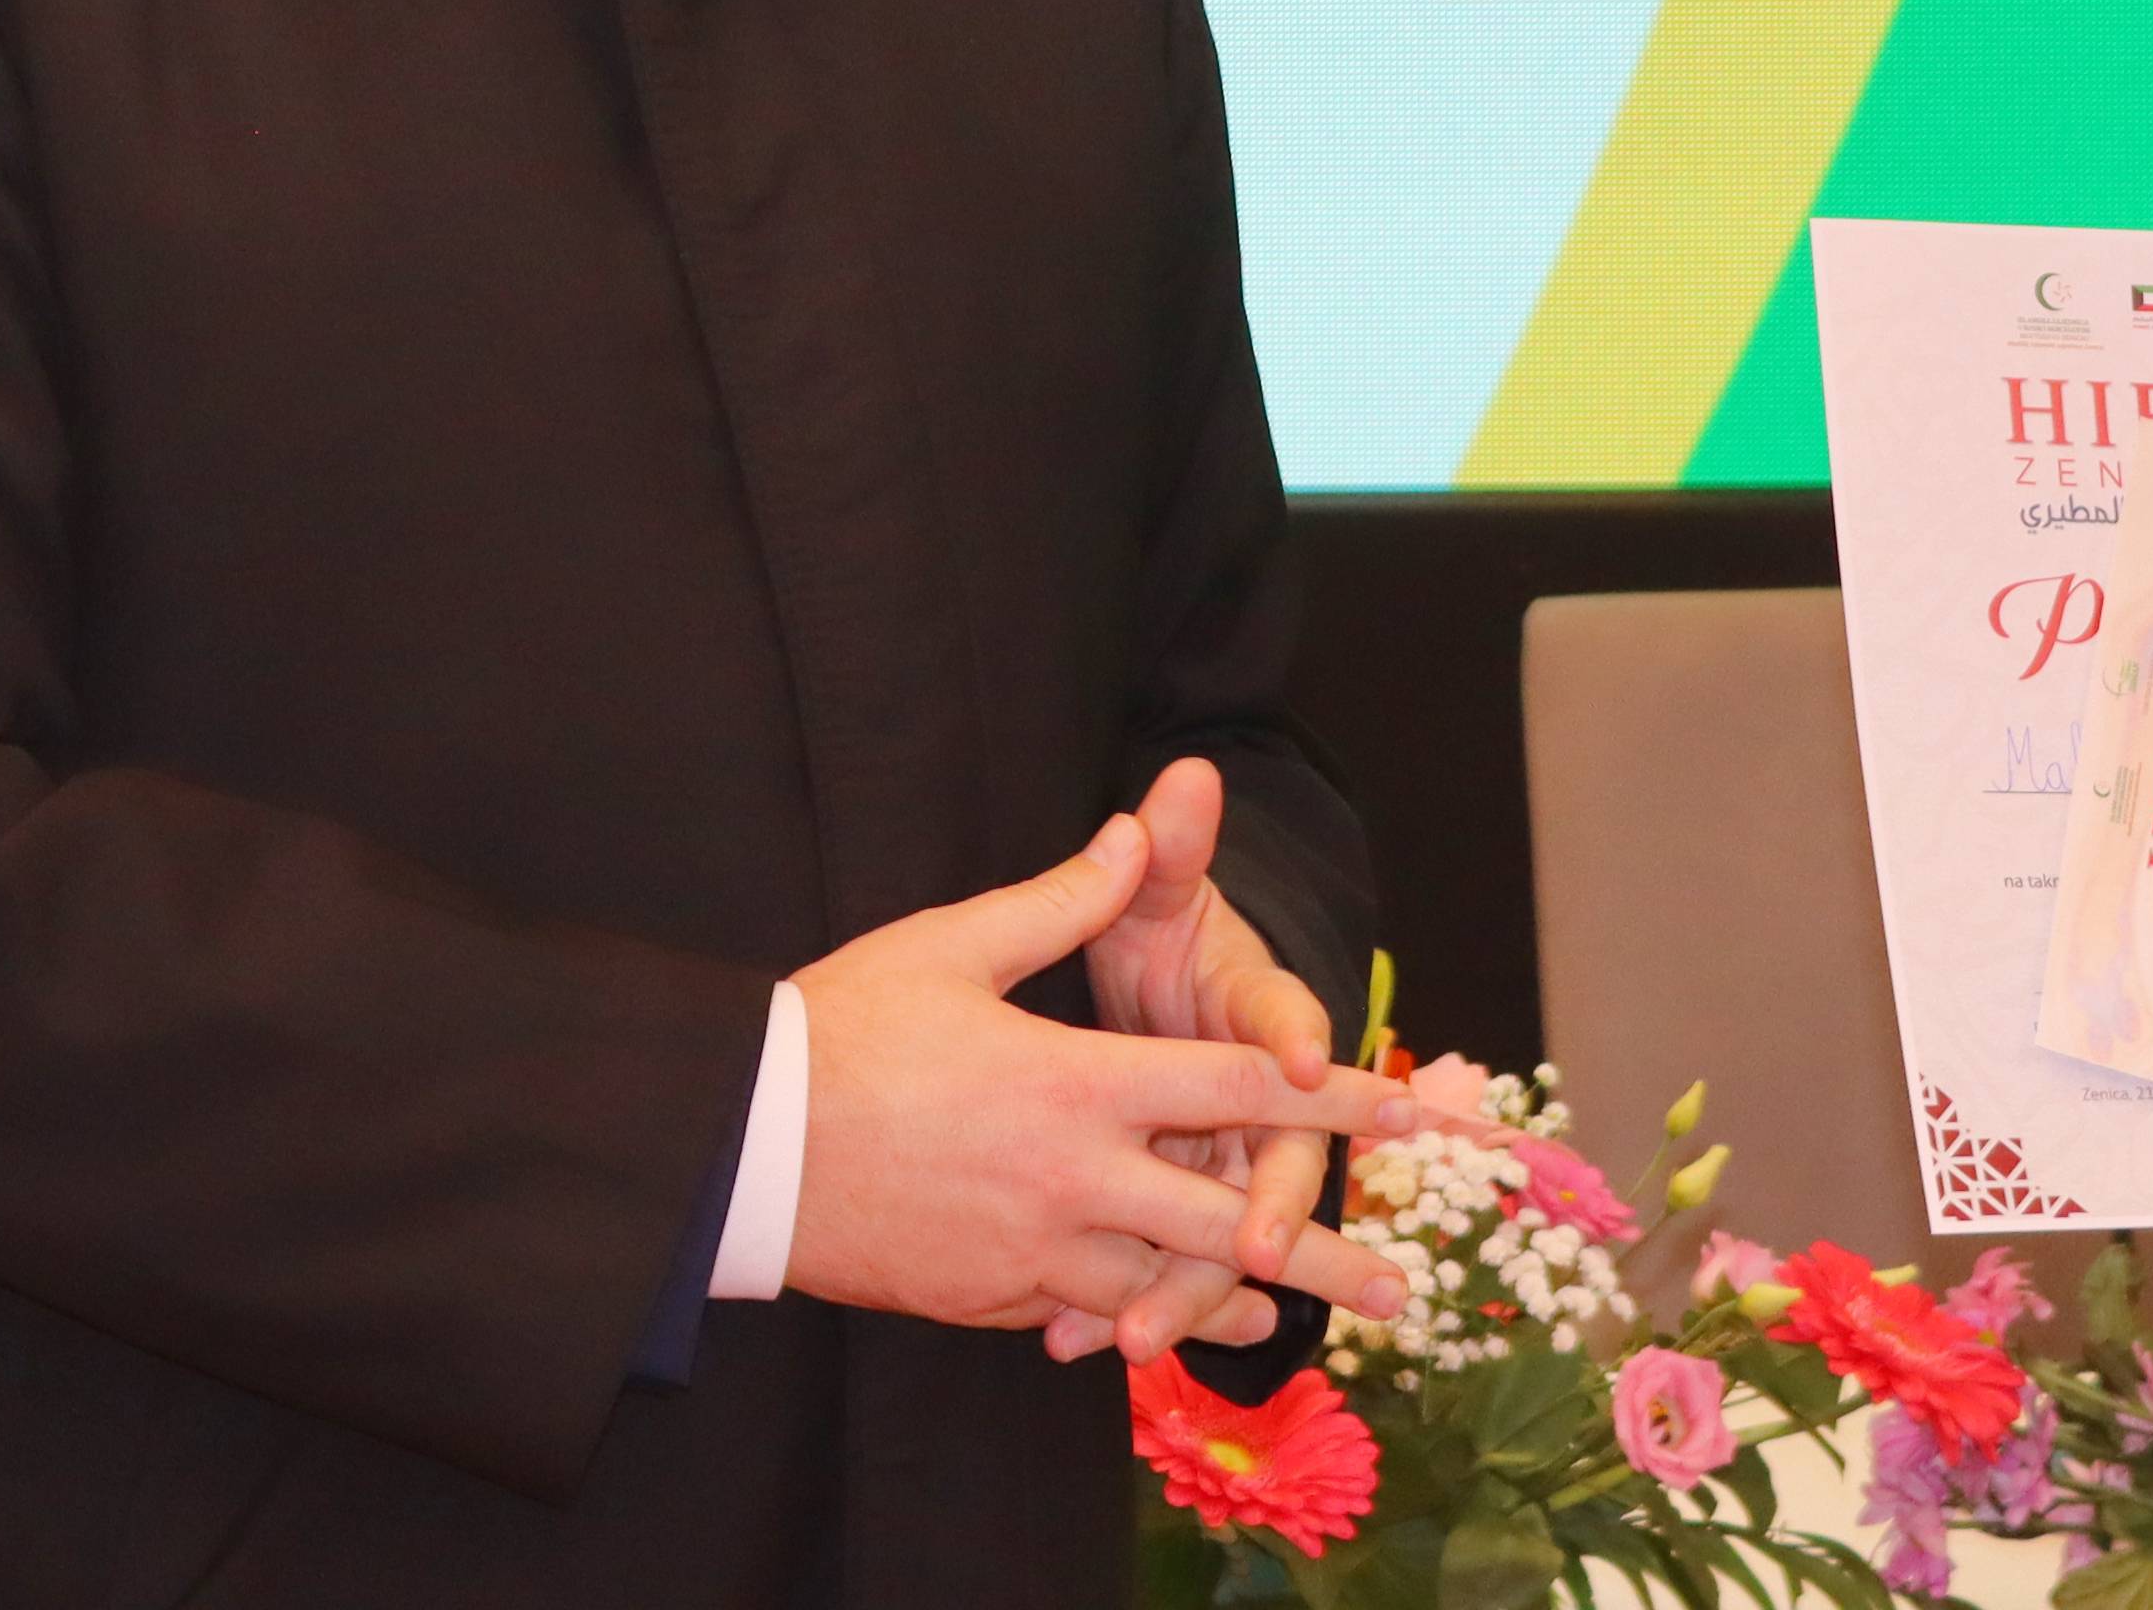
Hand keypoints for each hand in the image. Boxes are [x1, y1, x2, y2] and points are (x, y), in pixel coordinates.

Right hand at [780, 807, 1424, 1351]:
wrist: (739, 1150)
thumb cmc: (843, 1030)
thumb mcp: (953, 945)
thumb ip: (1063, 897)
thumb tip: (1140, 823)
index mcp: (1078, 1084)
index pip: (1239, 1085)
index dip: (1336, 1095)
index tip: (1412, 1111)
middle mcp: (1073, 1180)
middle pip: (1225, 1225)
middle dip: (1321, 1255)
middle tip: (1398, 1290)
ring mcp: (1030, 1252)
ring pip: (1159, 1284)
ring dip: (1227, 1300)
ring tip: (1291, 1321)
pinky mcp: (986, 1295)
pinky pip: (1079, 1310)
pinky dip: (1127, 1314)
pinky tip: (1156, 1329)